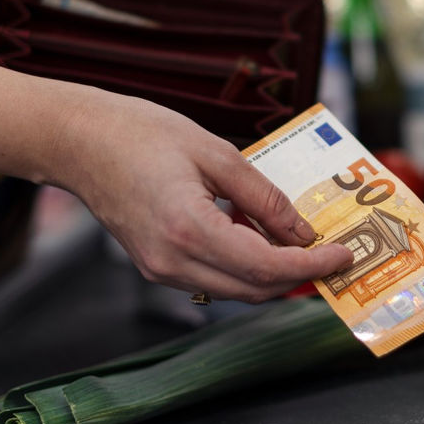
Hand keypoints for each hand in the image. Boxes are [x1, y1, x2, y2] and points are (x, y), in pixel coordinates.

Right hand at [60, 90, 352, 301]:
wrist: (78, 141)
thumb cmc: (140, 134)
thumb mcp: (214, 152)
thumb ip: (262, 196)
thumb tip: (302, 231)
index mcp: (189, 229)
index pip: (266, 267)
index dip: (312, 265)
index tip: (344, 254)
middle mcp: (173, 261)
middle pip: (254, 289)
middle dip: (299, 276)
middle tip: (333, 254)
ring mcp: (160, 270)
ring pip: (235, 289)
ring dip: (273, 273)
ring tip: (303, 243)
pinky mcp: (155, 266)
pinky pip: (213, 278)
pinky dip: (244, 266)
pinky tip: (260, 236)